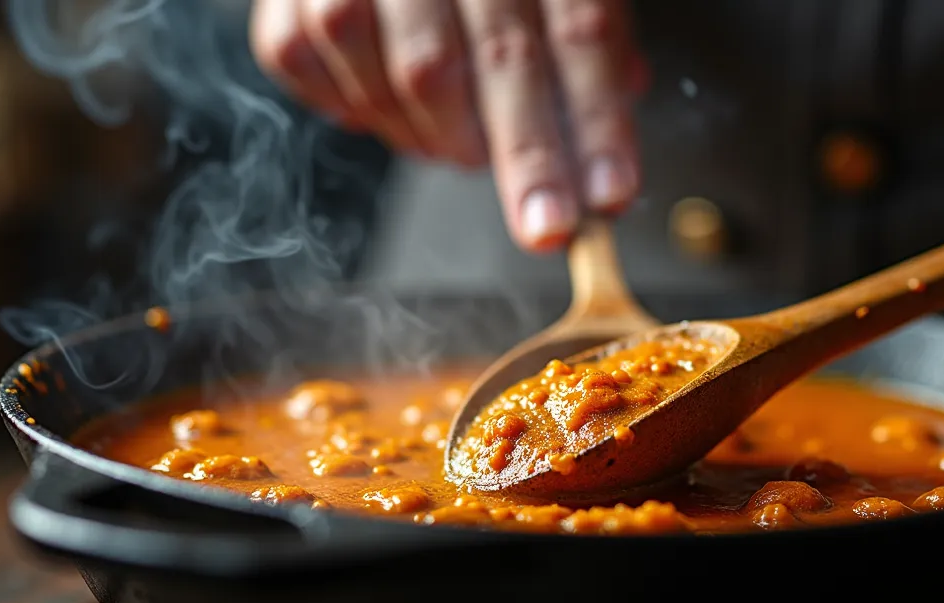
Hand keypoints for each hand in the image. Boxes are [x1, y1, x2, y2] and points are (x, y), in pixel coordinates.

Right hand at [249, 0, 647, 251]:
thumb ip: (586, 36)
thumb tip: (617, 118)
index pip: (581, 34)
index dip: (597, 121)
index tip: (610, 195)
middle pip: (501, 59)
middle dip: (529, 156)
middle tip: (547, 228)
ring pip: (412, 77)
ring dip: (444, 139)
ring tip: (460, 148)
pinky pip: (326, 73)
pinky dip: (361, 111)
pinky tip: (388, 108)